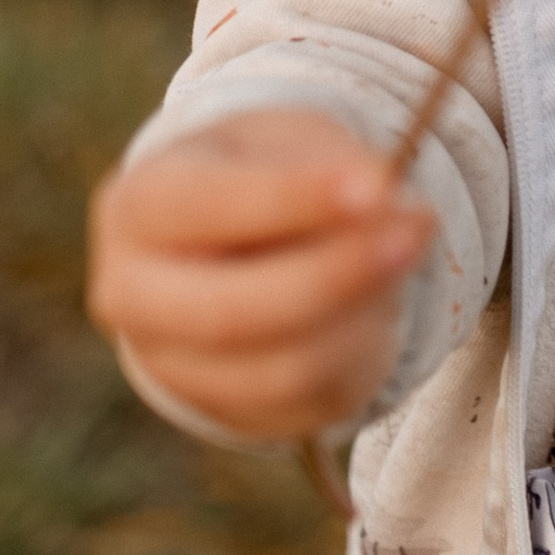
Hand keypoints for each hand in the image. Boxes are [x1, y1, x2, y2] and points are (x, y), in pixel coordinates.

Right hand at [86, 109, 434, 441]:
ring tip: (413, 247)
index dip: (291, 199)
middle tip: (419, 226)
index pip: (203, 206)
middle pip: (230, 312)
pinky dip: (364, 348)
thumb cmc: (259, 173)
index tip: (377, 183)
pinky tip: (383, 298)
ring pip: (281, 368)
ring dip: (364, 313)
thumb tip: (382, 192)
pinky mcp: (230, 412)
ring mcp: (174, 367)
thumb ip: (323, 164)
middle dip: (335, 274)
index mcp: (137, 208)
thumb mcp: (281, 142)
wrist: (235, 242)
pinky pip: (312, 400)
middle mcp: (135, 297)